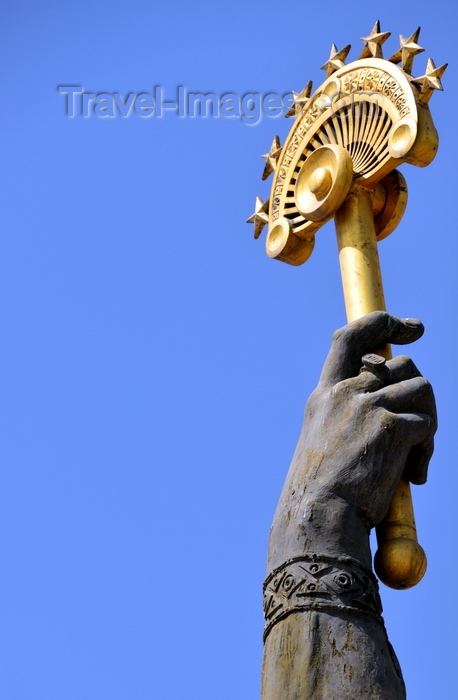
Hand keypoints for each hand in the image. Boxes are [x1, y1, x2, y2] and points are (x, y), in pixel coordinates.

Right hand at [268, 312, 436, 566]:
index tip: (410, 327)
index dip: (382, 323)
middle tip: (422, 428)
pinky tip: (413, 478)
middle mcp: (345, 393)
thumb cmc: (323, 493)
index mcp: (325, 395)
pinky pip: (427, 424)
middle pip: (403, 364)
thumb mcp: (328, 444)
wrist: (318, 518)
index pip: (350, 338)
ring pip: (422, 388)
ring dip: (429, 422)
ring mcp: (367, 406)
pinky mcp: (390, 428)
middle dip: (420, 393)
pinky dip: (427, 452)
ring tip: (416, 457)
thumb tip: (396, 411)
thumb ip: (352, 419)